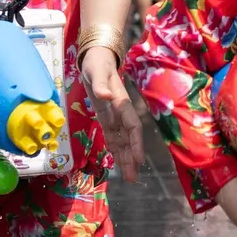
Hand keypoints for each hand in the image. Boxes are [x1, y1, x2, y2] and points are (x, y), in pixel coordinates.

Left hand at [81, 49, 144, 182]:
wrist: (97, 58)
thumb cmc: (98, 64)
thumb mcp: (97, 72)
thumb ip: (101, 84)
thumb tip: (103, 95)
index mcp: (121, 103)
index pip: (132, 126)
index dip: (136, 143)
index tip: (138, 159)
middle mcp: (120, 112)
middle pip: (129, 139)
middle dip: (132, 158)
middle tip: (134, 178)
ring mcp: (114, 116)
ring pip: (122, 141)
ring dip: (126, 158)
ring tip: (130, 177)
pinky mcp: (106, 117)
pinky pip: (113, 136)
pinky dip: (117, 149)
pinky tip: (119, 162)